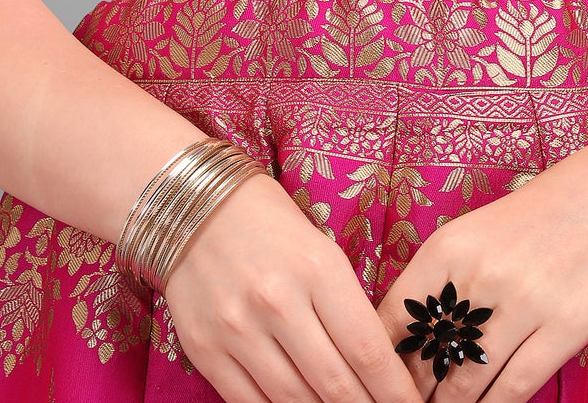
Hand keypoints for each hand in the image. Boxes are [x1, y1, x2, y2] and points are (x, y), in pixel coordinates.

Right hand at [163, 170, 422, 402]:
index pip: (368, 350)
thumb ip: (344, 305)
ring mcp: (238, 330)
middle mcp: (278, 302)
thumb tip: (372, 367)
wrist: (192, 204)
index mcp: (317, 268)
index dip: (395, 390)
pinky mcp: (205, 351)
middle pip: (335, 386)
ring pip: (294, 402)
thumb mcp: (320, 249)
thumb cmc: (269, 222)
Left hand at [374, 139, 587, 402]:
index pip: (391, 323)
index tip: (377, 386)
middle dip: (413, 393)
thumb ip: (441, 282)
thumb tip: (405, 342)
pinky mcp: (562, 329)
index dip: (379, 365)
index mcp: (447, 248)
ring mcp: (522, 303)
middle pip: (424, 360)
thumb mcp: (476, 235)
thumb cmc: (541, 217)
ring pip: (464, 384)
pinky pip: (512, 389)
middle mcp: (477, 275)